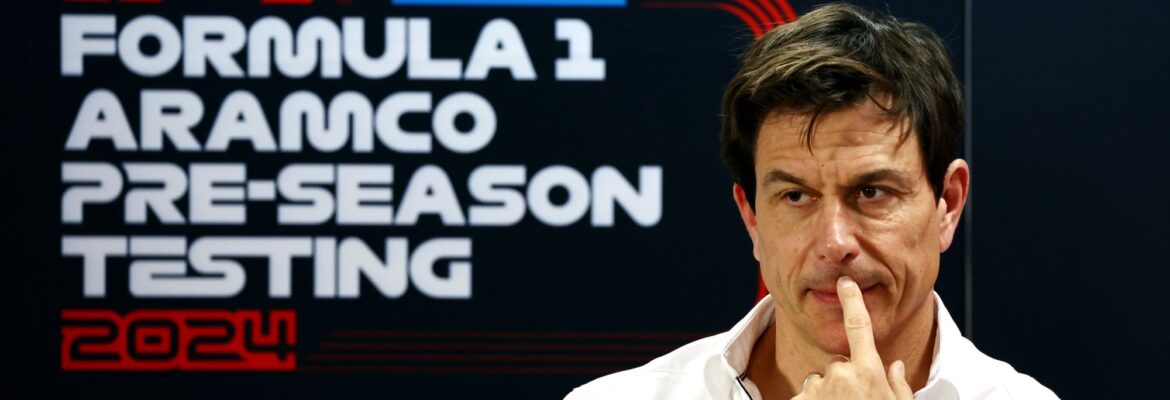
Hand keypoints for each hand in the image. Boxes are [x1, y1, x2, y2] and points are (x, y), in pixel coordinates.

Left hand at [791, 276, 913, 399]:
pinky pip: (804, 395)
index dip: (852, 301)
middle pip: (837, 362)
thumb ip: (898, 385)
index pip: (859, 326)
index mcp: (867, 372)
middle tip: (855, 398)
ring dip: (827, 391)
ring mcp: (817, 388)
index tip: (845, 282)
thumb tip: (896, 367)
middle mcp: (840, 375)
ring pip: (819, 380)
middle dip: (843, 376)